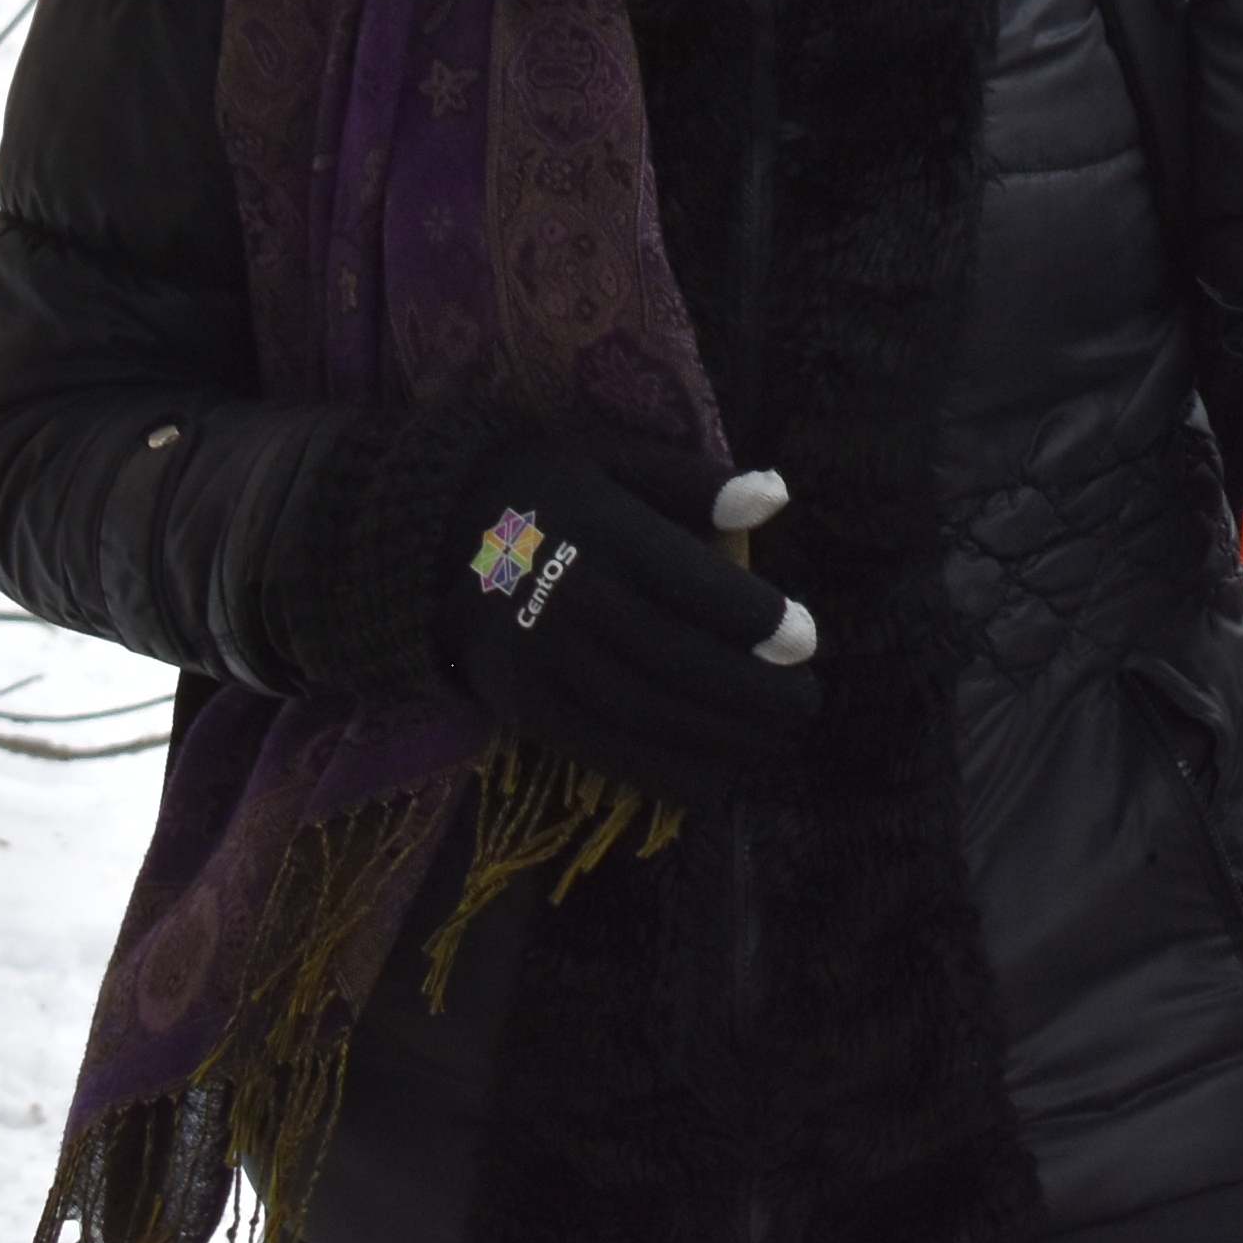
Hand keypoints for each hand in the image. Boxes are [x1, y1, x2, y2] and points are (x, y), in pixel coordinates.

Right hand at [429, 440, 821, 807]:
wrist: (436, 535)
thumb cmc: (556, 493)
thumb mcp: (621, 463)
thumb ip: (699, 484)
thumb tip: (777, 495)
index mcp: (603, 531)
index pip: (690, 584)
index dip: (755, 619)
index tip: (806, 641)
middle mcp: (573, 599)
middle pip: (676, 658)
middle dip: (752, 692)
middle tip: (805, 705)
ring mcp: (544, 659)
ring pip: (643, 713)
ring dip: (719, 738)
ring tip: (773, 742)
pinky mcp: (525, 706)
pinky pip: (600, 751)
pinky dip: (661, 773)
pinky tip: (714, 779)